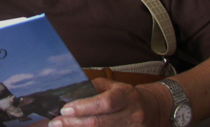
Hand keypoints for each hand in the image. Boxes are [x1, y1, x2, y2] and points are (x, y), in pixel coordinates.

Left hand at [48, 78, 170, 126]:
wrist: (153, 108)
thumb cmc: (127, 95)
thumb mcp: (113, 85)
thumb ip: (93, 87)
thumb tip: (69, 91)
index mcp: (126, 96)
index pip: (104, 103)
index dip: (84, 107)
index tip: (65, 109)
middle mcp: (131, 114)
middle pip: (100, 123)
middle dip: (74, 124)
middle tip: (56, 123)